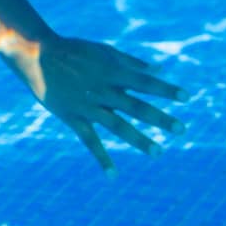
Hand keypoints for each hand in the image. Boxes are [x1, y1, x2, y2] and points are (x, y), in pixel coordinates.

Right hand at [6, 34, 184, 173]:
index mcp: (113, 72)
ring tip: (158, 152)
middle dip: (160, 118)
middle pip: (137, 107)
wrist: (37, 56)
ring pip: (118, 126)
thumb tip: (160, 68)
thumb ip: (132, 62)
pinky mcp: (73, 117)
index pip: (146, 82)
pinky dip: (101, 158)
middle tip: (182, 130)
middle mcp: (104, 90)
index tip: (188, 98)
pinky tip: (114, 175)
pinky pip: (90, 141)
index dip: (167, 89)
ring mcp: (89, 106)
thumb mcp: (104, 51)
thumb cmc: (74, 50)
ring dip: (139, 140)